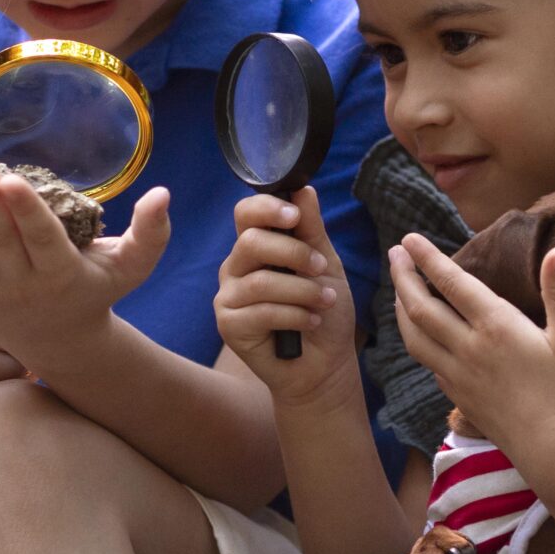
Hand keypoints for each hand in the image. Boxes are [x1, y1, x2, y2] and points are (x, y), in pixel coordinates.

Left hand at [0, 157, 169, 375]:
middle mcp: (23, 286)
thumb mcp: (129, 268)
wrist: (59, 342)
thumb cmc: (95, 292)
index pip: (41, 240)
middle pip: (3, 241)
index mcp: (61, 273)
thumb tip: (164, 192)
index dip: (25, 211)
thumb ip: (151, 234)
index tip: (11, 180)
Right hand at [215, 188, 359, 405]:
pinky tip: (311, 321)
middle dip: (294, 252)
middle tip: (322, 268)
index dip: (267, 208)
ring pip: (261, 281)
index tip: (294, 216)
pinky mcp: (229, 325)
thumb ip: (312, 230)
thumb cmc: (324, 311)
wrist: (325, 364)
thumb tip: (304, 188)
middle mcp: (235, 267)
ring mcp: (228, 297)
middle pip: (251, 242)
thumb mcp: (326, 265)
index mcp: (255, 247)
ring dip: (302, 290)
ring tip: (325, 301)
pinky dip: (295, 315)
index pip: (245, 213)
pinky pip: (261, 312)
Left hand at [389, 233, 554, 459]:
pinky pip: (426, 362)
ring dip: (401, 308)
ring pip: (414, 337)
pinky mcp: (458, 396)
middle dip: (402, 276)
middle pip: (420, 307)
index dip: (426, 257)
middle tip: (394, 254)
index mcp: (495, 327)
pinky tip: (421, 335)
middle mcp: (468, 348)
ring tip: (399, 290)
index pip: (451, 283)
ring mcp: (458, 375)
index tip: (408, 237)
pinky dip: (416, 340)